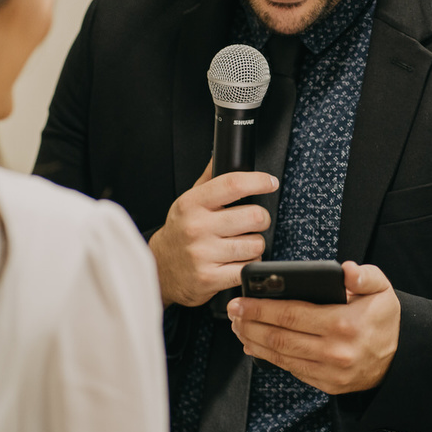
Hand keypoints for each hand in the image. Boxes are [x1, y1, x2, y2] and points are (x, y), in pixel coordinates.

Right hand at [149, 162, 277, 307]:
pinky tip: (239, 261)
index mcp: (192, 203)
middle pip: (254, 216)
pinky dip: (250, 265)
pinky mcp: (210, 278)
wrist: (160, 268)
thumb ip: (209, 178)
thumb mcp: (188, 201)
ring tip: (243, 244)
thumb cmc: (180, 231)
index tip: (270, 182)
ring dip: (256, 245)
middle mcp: (197, 227)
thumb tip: (223, 153)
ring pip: (256, 244)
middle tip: (254, 222)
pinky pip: (248, 268)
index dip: (258, 181)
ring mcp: (203, 254)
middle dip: (261, 219)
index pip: (233, 184)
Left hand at [227, 261, 399, 394]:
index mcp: (344, 324)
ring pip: (281, 357)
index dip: (260, 308)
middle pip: (280, 337)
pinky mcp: (327, 384)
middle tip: (232, 312)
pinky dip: (270, 358)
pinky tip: (257, 344)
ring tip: (239, 327)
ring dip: (254, 341)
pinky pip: (292, 370)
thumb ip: (363, 276)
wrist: (401, 357)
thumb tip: (345, 270)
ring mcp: (330, 372)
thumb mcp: (382, 288)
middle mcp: (334, 351)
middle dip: (250, 324)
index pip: (291, 314)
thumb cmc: (384, 317)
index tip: (240, 301)